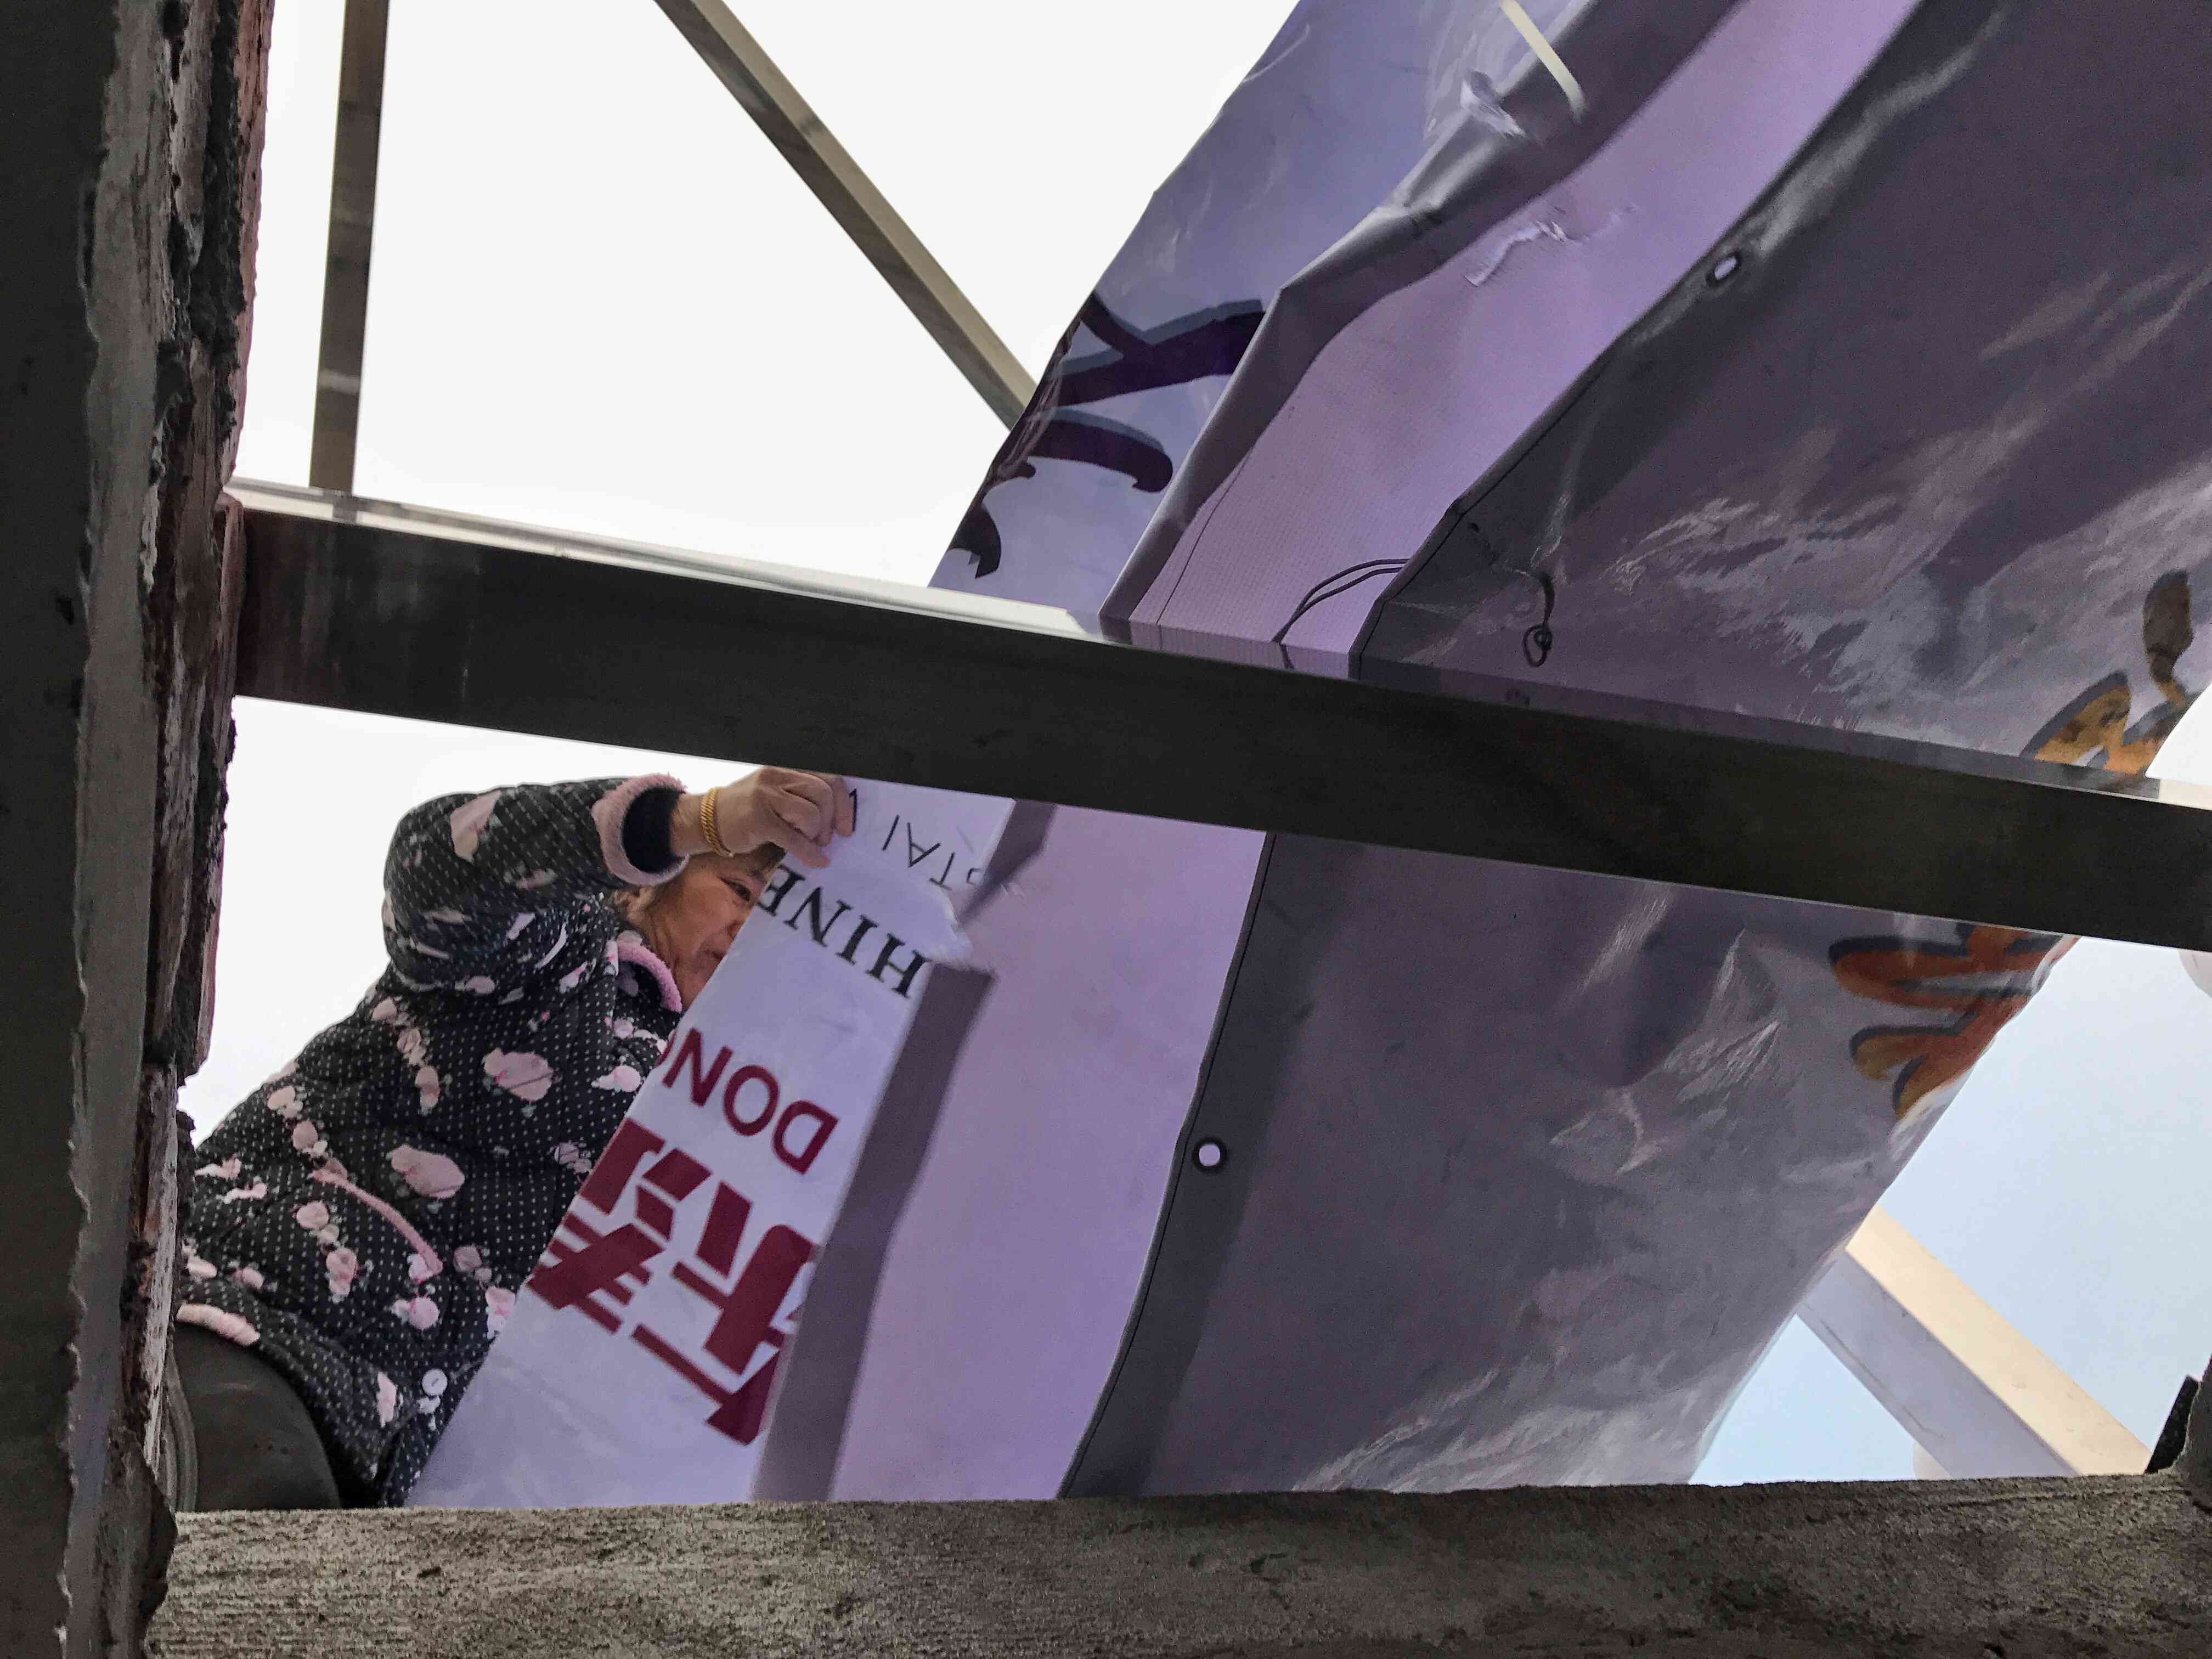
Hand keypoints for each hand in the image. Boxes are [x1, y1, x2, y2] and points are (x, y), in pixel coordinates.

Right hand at [697, 769, 854, 868]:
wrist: (705, 819)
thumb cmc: (746, 811)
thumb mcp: (775, 795)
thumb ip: (801, 798)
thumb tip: (837, 819)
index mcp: (785, 770)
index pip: (828, 778)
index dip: (844, 804)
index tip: (846, 827)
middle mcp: (777, 777)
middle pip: (823, 793)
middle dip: (830, 821)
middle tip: (824, 839)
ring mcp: (766, 796)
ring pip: (810, 813)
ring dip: (817, 835)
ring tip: (810, 844)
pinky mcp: (759, 819)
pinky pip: (794, 837)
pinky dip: (809, 852)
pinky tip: (816, 861)